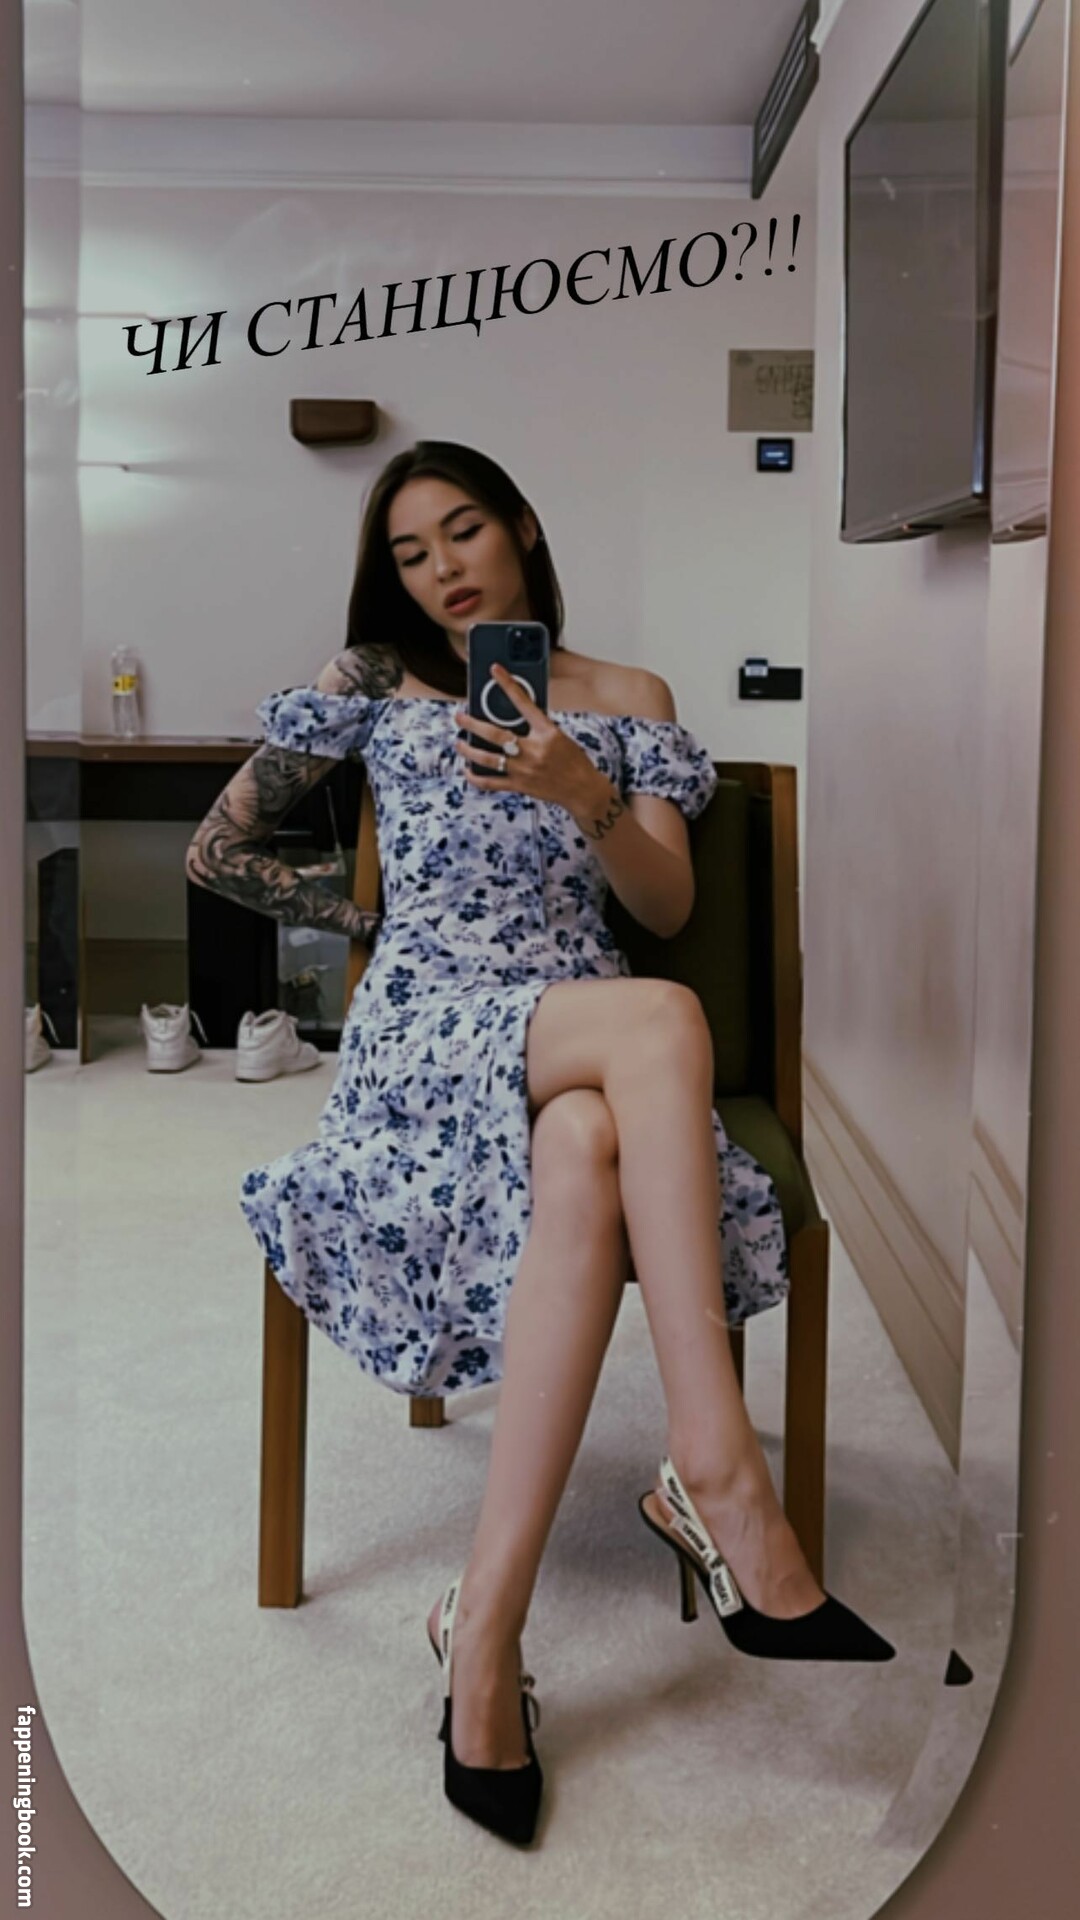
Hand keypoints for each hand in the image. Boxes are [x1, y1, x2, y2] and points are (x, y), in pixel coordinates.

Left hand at [452, 663, 610, 816]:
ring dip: (469, 750)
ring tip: (459, 742)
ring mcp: (524, 770)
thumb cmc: (573, 761)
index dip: (508, 684)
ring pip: (488, 759)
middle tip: (459, 716)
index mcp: (546, 733)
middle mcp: (533, 750)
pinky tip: (468, 770)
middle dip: (472, 724)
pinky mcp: (520, 786)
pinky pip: (491, 783)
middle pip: (495, 734)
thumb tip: (511, 720)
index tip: (495, 670)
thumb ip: (536, 728)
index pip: (524, 703)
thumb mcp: (558, 737)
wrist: (583, 789)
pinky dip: (476, 777)